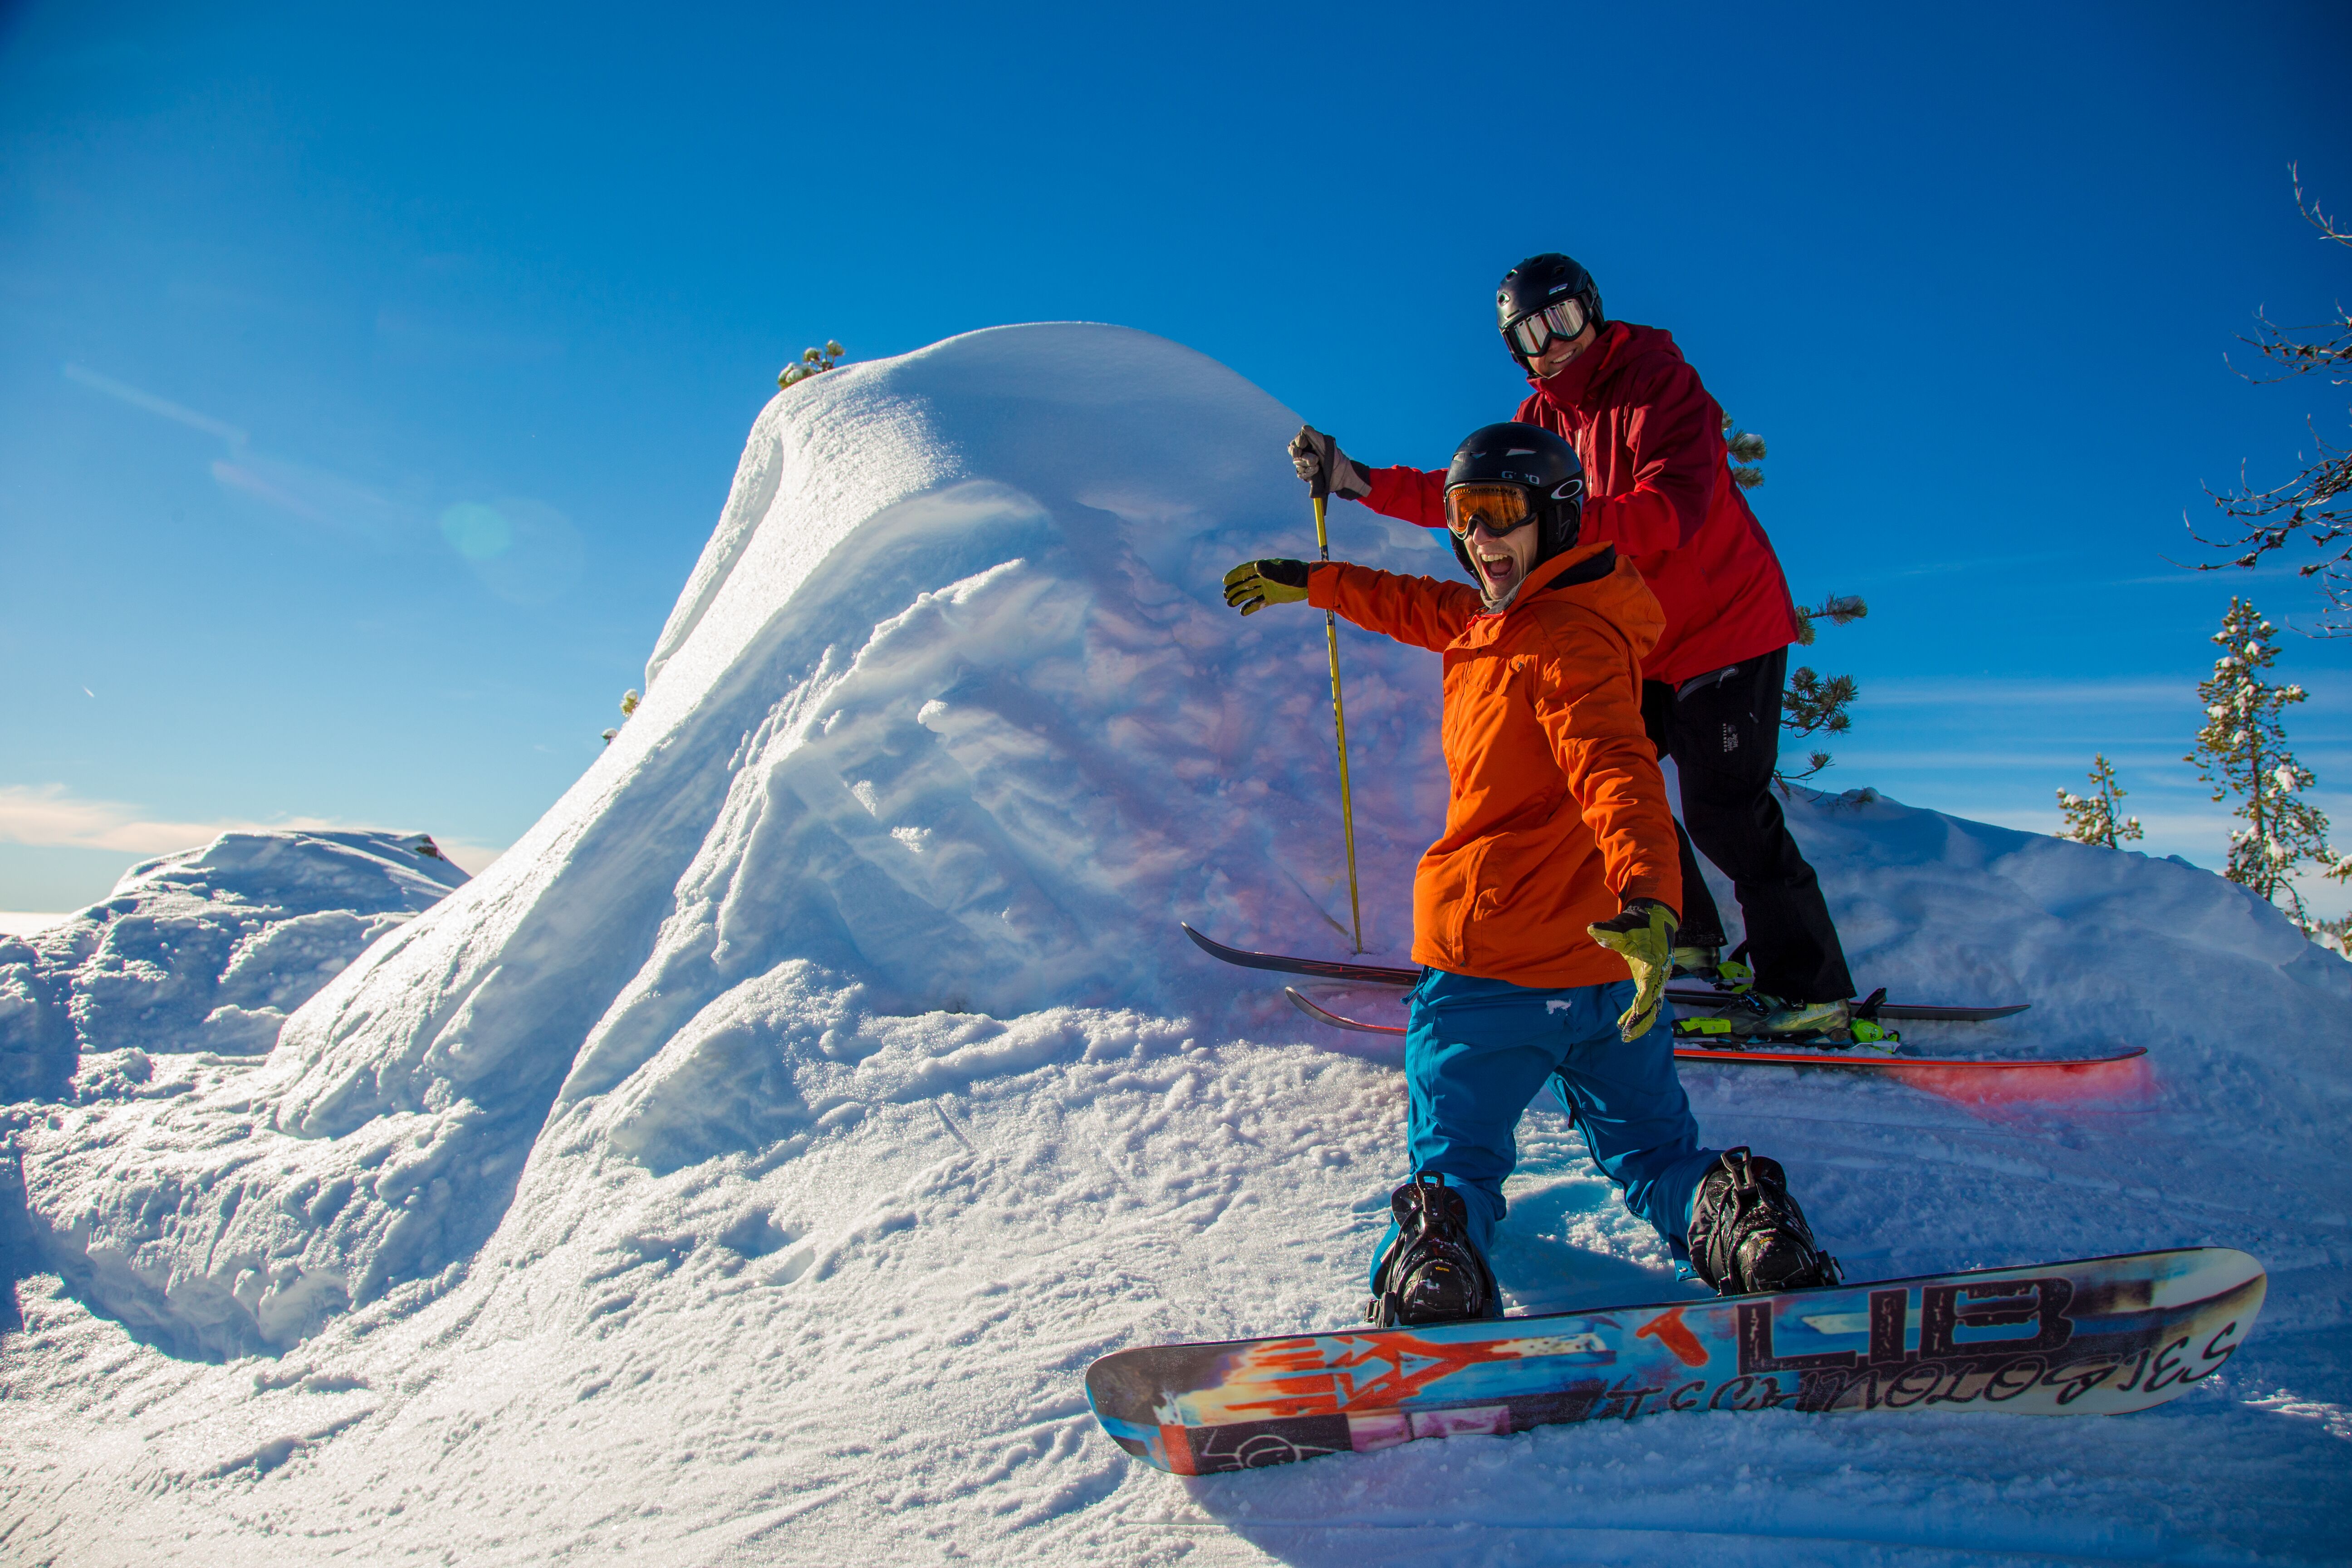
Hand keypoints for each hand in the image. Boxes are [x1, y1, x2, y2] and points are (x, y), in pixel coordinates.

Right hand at [1223, 559, 1311, 615]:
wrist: (1309, 584)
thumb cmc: (1296, 575)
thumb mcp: (1282, 572)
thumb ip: (1269, 570)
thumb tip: (1256, 565)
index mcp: (1264, 568)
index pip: (1245, 570)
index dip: (1234, 575)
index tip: (1225, 581)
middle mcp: (1264, 577)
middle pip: (1245, 583)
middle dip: (1234, 588)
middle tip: (1225, 595)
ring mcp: (1268, 588)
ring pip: (1250, 593)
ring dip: (1239, 598)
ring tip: (1230, 604)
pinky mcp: (1272, 598)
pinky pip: (1259, 603)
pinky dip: (1251, 607)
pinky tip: (1242, 613)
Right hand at [1288, 426, 1372, 500]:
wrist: (1343, 475)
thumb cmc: (1336, 458)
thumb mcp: (1326, 445)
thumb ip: (1315, 436)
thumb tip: (1304, 428)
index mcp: (1310, 444)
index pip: (1297, 441)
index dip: (1298, 441)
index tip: (1301, 444)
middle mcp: (1306, 453)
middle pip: (1293, 451)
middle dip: (1296, 452)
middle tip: (1299, 453)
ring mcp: (1306, 465)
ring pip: (1297, 463)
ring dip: (1305, 463)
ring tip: (1317, 465)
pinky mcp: (1307, 476)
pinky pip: (1301, 474)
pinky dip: (1308, 472)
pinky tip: (1316, 471)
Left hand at [1586, 897, 1678, 1040]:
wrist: (1655, 922)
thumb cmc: (1638, 925)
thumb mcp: (1623, 926)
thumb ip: (1608, 930)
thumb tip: (1591, 929)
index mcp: (1655, 960)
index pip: (1650, 982)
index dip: (1644, 997)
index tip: (1636, 1010)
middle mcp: (1660, 973)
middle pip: (1654, 1001)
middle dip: (1642, 1018)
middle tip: (1627, 1033)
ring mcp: (1658, 980)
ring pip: (1653, 1006)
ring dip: (1641, 1022)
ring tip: (1627, 1036)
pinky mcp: (1653, 983)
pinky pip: (1649, 1003)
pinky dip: (1639, 1015)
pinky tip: (1625, 1025)